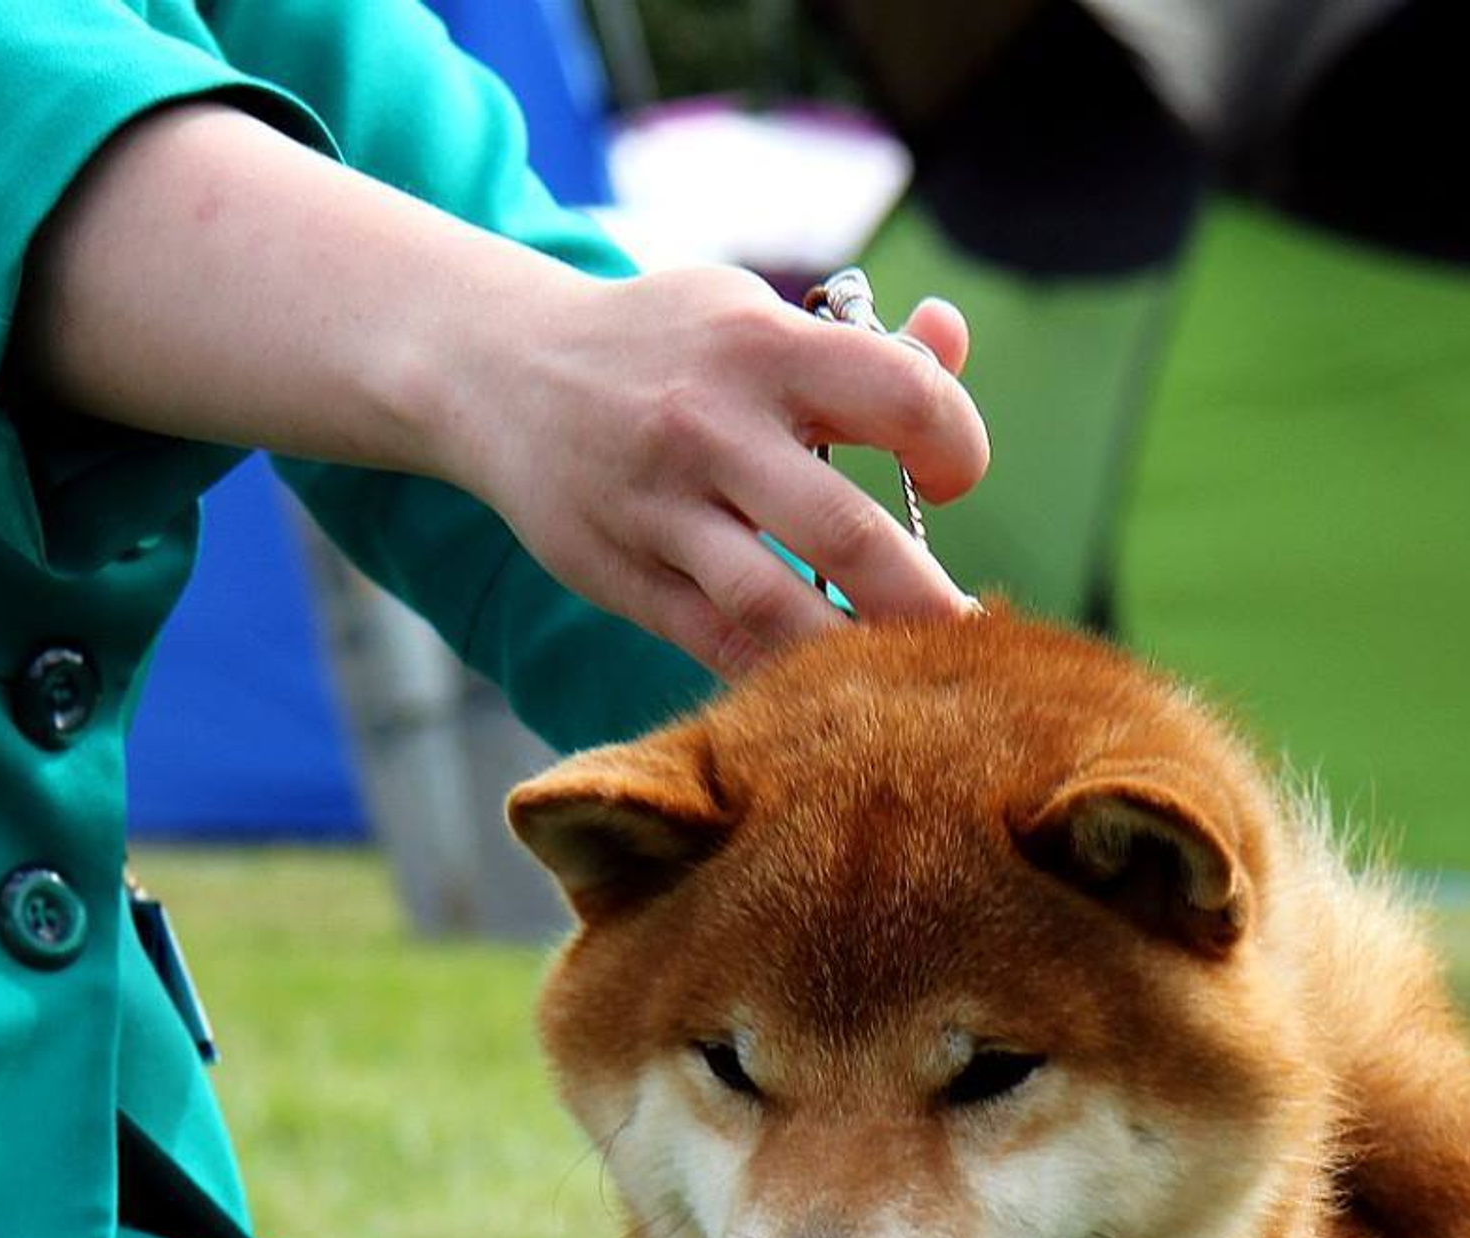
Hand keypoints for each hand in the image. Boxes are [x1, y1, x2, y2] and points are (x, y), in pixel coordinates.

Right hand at [434, 262, 987, 676]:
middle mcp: (711, 427)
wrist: (496, 369)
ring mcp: (662, 511)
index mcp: (761, 347)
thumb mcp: (749, 315)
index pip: (901, 396)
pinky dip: (784, 676)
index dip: (955, 445)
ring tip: (911, 683)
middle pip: (848, 534)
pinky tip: (831, 690)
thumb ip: (860, 343)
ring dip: (857, 657)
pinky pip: (720, 647)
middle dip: (927, 602)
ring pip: (778, 611)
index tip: (951, 478)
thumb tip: (952, 336)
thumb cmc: (660, 347)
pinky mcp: (626, 576)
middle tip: (973, 638)